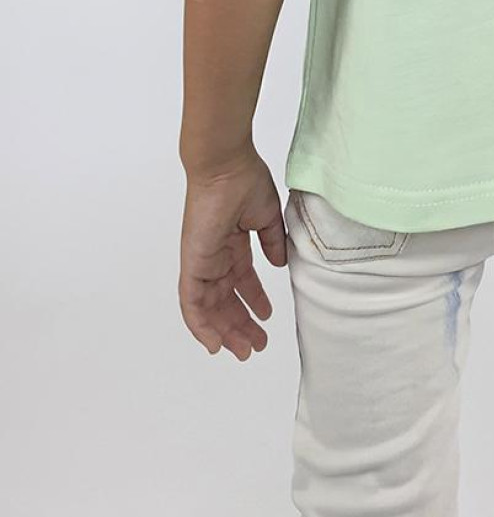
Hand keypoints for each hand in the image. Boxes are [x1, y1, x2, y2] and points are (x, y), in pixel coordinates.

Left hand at [179, 147, 286, 360]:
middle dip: (240, 324)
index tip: (266, 318)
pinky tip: (214, 343)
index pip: (240, 281)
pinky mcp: (192, 265)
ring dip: (225, 332)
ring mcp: (201, 262)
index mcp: (231, 243)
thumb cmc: (245, 181)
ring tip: (244, 350)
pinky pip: (191, 304)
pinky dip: (200, 326)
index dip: (253, 301)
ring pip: (209, 308)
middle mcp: (214, 256)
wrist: (225, 166)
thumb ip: (271, 242)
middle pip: (224, 300)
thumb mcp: (266, 216)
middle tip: (256, 345)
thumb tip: (278, 264)